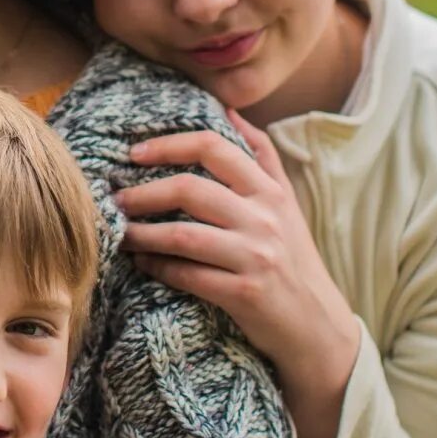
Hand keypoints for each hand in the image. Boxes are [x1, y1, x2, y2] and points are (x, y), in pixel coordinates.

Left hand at [118, 114, 358, 437]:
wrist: (318, 327)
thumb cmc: (294, 259)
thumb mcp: (287, 203)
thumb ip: (261, 155)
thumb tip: (229, 110)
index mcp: (270, 191)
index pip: (214, 148)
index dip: (170, 144)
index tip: (136, 153)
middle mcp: (264, 219)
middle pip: (191, 188)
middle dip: (144, 192)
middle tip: (117, 198)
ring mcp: (255, 257)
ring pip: (183, 234)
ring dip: (142, 233)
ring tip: (121, 233)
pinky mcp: (244, 294)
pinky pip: (187, 275)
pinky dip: (158, 267)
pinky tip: (142, 263)